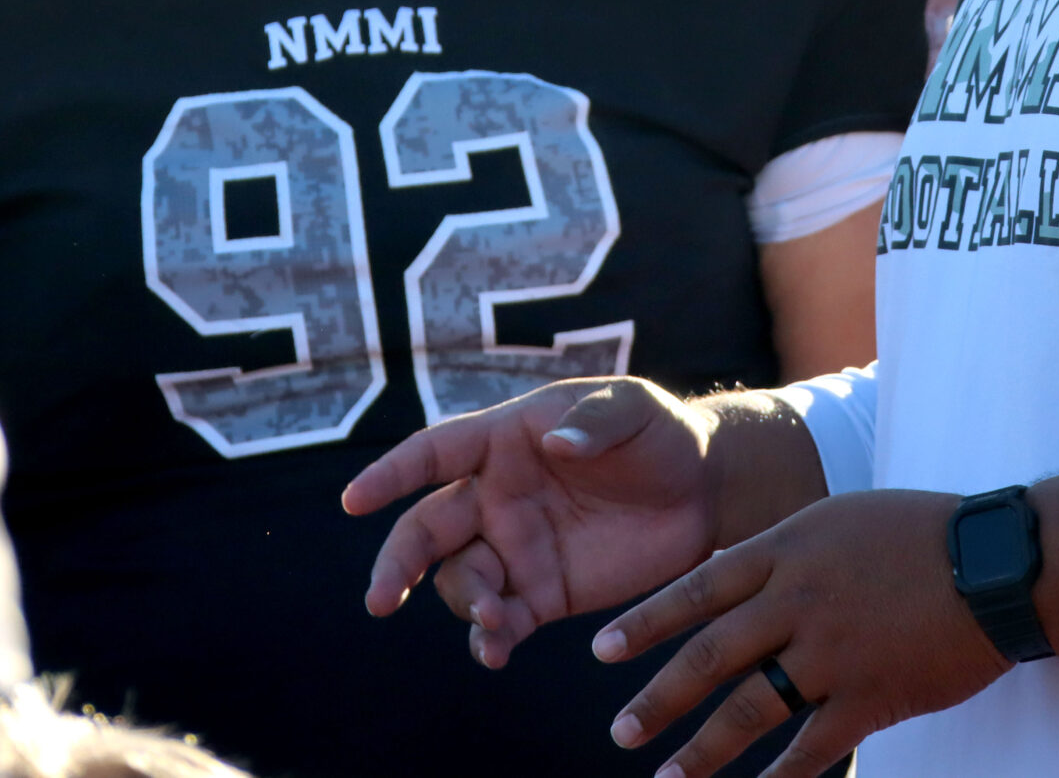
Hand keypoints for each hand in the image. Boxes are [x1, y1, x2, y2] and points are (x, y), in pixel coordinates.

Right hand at [342, 378, 718, 667]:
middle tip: (380, 600)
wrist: (702, 489)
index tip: (355, 500)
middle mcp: (495, 496)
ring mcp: (515, 547)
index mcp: (504, 441)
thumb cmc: (656, 432)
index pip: (434, 454)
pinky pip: (501, 619)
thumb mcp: (632, 408)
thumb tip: (557, 445)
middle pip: (427, 530)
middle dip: (398, 563)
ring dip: (463, 602)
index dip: (392, 474)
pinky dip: (489, 638)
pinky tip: (494, 650)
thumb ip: (595, 421)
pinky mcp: (543, 593)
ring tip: (492, 619)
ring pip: (458, 580)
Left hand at [592, 489, 1011, 777]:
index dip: (645, 622)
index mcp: (786, 549)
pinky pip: (813, 746)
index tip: (601, 651)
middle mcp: (798, 601)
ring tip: (666, 776)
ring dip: (703, 748)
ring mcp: (833, 652)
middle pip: (710, 655)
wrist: (996, 563)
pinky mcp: (870, 696)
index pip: (697, 590)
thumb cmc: (917, 532)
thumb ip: (778, 550)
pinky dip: (779, 777)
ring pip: (751, 708)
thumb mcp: (835, 520)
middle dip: (658, 697)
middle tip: (620, 730)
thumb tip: (717, 575)